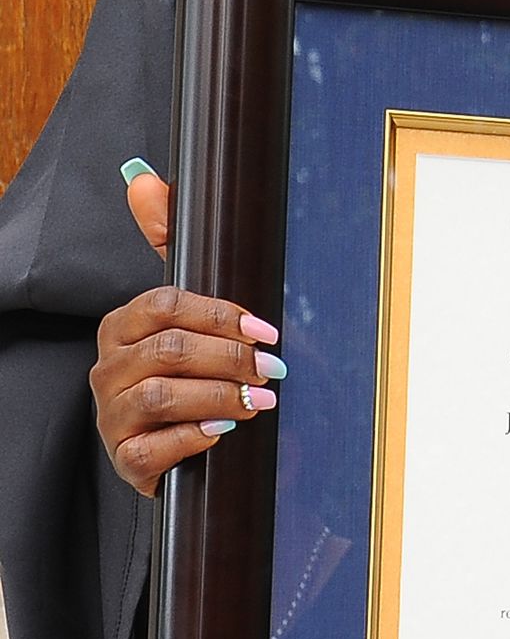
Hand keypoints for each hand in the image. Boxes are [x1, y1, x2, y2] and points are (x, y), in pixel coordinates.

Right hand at [88, 160, 284, 494]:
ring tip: (261, 399)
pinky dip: (194, 437)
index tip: (267, 329)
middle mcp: (108, 368)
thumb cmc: (187, 368)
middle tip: (273, 368)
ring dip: (220, 396)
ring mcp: (111, 416)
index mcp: (122, 325)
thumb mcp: (186, 307)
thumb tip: (143, 179)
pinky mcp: (125, 459)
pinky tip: (224, 432)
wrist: (178, 440)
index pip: (164, 305)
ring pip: (161, 397)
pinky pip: (153, 448)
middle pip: (168, 351)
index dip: (221, 315)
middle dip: (230, 357)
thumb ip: (168, 242)